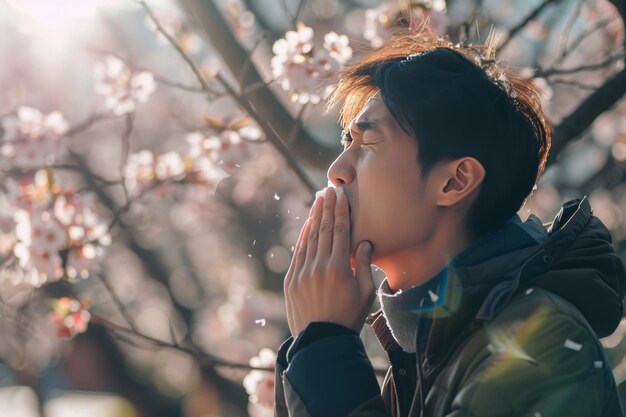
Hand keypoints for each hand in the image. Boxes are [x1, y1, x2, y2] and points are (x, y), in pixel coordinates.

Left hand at [283, 186, 375, 337]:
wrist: (321, 341)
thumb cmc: (349, 317)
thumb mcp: (365, 293)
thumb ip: (365, 265)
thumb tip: (364, 242)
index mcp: (339, 267)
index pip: (339, 230)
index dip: (340, 210)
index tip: (340, 194)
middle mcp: (318, 266)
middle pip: (322, 229)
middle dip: (326, 207)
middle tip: (328, 190)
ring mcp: (302, 273)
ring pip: (308, 238)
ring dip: (313, 218)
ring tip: (317, 201)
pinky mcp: (291, 281)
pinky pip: (297, 253)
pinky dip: (302, 237)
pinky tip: (307, 225)